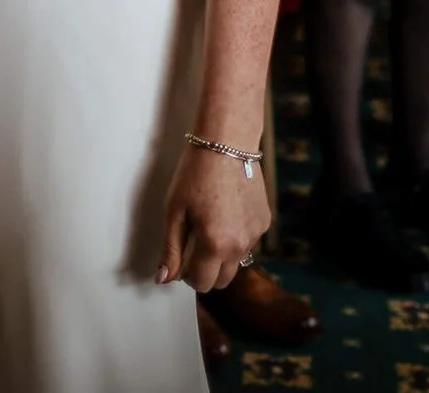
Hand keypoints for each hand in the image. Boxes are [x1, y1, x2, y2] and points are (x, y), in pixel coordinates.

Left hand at [157, 140, 270, 292]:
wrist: (227, 145)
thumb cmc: (195, 175)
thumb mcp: (175, 211)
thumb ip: (171, 249)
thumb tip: (162, 279)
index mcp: (215, 245)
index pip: (202, 283)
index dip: (187, 275)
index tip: (181, 259)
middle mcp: (240, 246)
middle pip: (223, 280)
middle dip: (206, 271)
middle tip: (193, 245)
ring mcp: (256, 235)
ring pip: (237, 262)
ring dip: (223, 256)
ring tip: (210, 226)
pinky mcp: (265, 222)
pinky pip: (249, 243)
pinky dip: (237, 239)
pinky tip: (227, 214)